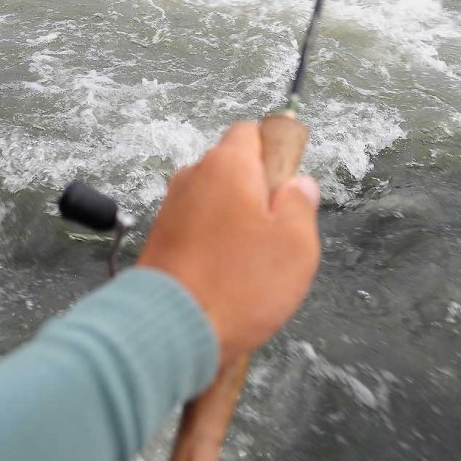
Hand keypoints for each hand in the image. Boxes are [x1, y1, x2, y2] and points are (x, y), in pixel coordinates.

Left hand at [137, 121, 319, 365]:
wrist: (171, 328)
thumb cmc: (240, 283)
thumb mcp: (295, 244)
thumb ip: (301, 203)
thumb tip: (298, 184)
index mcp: (227, 164)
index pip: (252, 132)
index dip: (275, 154)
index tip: (288, 191)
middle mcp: (194, 173)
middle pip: (233, 167)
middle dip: (257, 191)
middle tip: (275, 236)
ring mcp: (172, 204)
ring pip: (215, 198)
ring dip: (234, 219)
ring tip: (249, 263)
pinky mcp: (160, 234)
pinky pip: (197, 224)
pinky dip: (212, 239)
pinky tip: (224, 274)